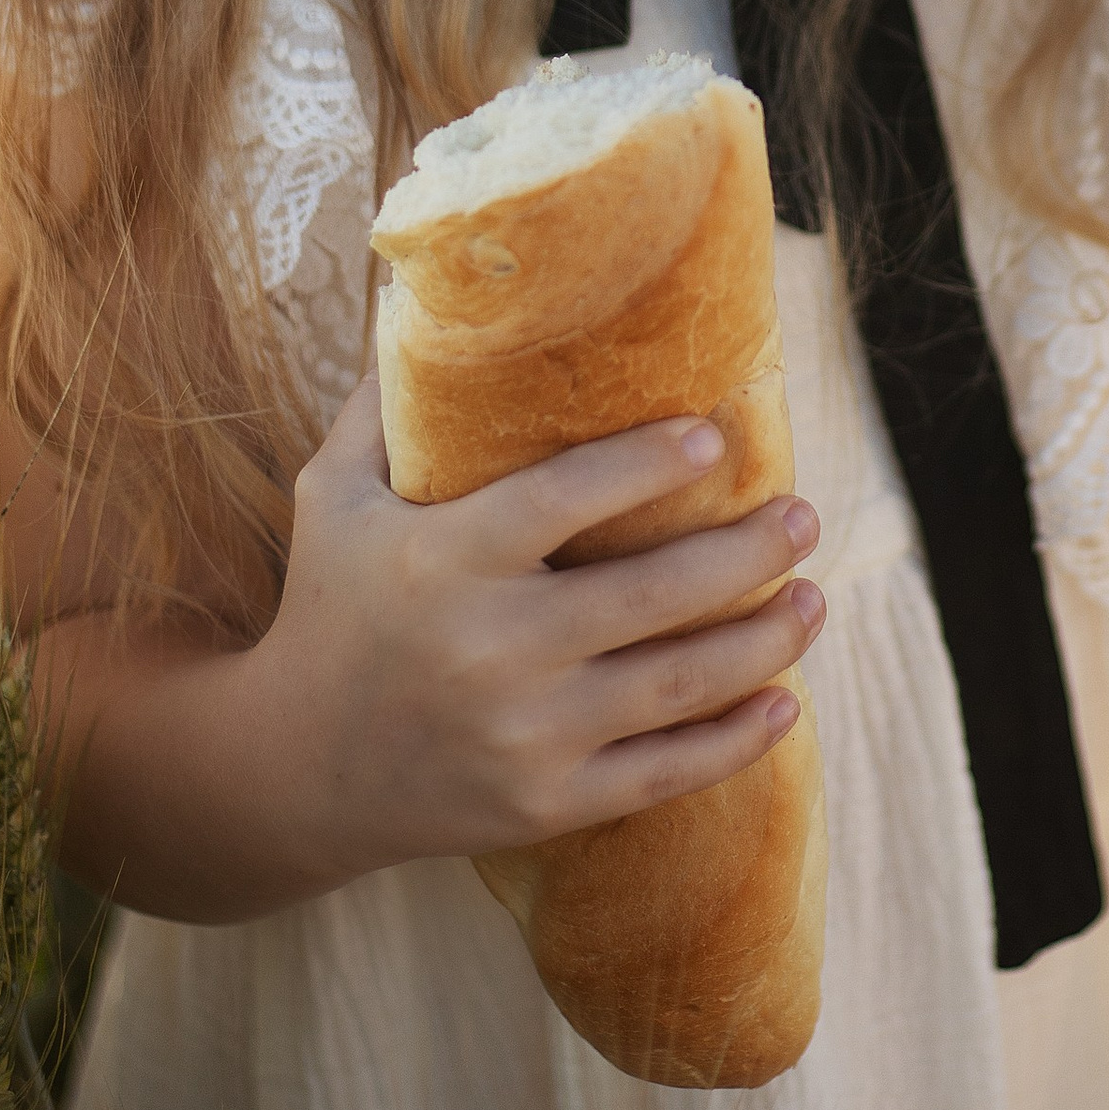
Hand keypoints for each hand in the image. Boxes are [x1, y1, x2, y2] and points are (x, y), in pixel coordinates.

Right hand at [259, 371, 824, 889]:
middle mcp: (490, 648)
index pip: (562, 502)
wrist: (293, 770)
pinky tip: (784, 703)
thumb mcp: (329, 496)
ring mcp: (524, 735)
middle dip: (745, 554)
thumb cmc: (328, 607)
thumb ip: (383, 407)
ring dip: (763, 641)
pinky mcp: (545, 804)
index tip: (712, 437)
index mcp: (441, 561)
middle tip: (804, 515)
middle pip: (649, 596)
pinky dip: (735, 741)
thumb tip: (434, 305)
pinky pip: (663, 774)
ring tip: (815, 598)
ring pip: (676, 685)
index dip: (645, 467)